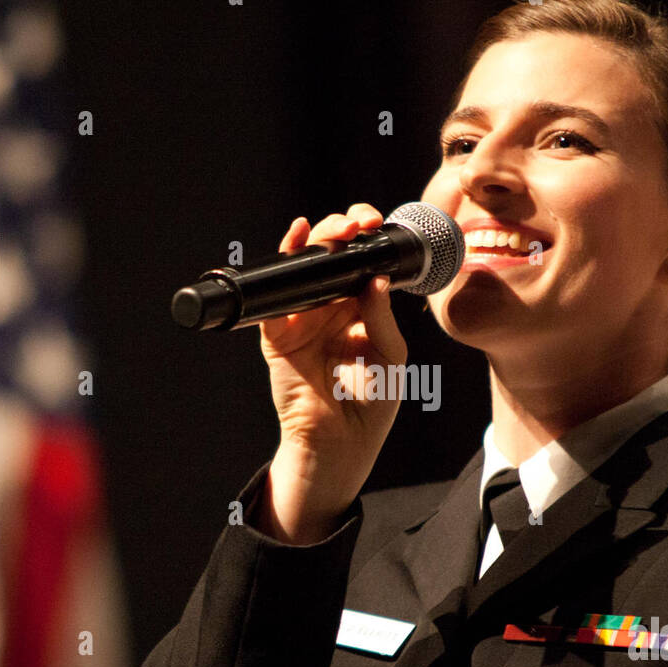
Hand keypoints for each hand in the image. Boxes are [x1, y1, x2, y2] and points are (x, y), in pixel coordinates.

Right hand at [256, 204, 407, 541]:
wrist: (340, 443)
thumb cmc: (370, 404)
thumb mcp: (391, 356)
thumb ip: (381, 317)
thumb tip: (375, 278)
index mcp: (359, 311)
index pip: (359, 264)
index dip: (366, 240)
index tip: (376, 224)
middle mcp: (329, 309)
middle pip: (331, 257)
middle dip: (342, 232)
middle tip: (357, 223)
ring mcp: (302, 319)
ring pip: (304, 268)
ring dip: (317, 241)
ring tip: (331, 229)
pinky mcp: (278, 334)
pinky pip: (276, 294)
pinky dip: (283, 265)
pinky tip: (297, 240)